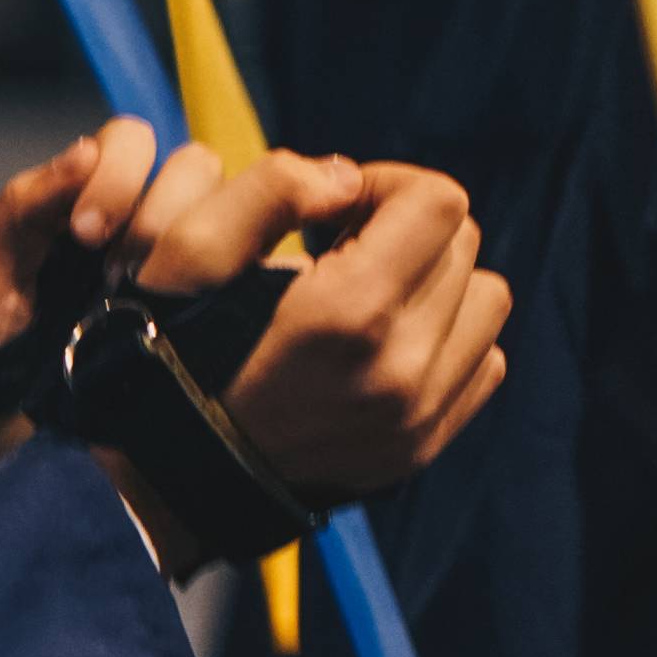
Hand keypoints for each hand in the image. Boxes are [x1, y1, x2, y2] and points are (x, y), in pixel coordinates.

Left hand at [0, 115, 249, 359]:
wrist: (17, 456)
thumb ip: (21, 207)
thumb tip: (86, 150)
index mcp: (91, 204)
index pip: (131, 142)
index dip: (118, 174)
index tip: (86, 235)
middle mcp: (151, 224)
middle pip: (195, 166)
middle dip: (158, 211)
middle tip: (121, 277)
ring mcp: (199, 268)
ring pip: (237, 207)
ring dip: (201, 244)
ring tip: (160, 304)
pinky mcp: (234, 312)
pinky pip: (264, 268)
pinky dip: (250, 271)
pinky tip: (209, 314)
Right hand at [0, 122, 507, 549]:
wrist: (170, 477)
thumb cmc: (174, 351)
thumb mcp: (190, 251)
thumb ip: (272, 188)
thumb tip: (351, 179)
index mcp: (349, 310)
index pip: (441, 202)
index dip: (389, 184)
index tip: (338, 211)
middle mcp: (401, 368)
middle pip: (464, 245)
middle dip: (407, 229)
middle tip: (343, 249)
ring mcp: (418, 416)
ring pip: (486, 300)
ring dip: (437, 281)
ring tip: (371, 292)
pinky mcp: (422, 448)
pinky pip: (483, 363)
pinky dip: (447, 340)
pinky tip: (385, 343)